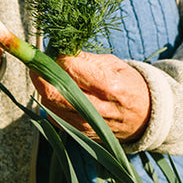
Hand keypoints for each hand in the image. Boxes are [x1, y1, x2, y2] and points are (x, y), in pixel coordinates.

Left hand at [30, 52, 150, 142]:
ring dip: (44, 87)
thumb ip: (86, 59)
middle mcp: (97, 110)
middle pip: (54, 92)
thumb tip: (59, 51)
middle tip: (38, 62)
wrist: (144, 118)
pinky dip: (50, 101)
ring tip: (50, 75)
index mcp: (111, 87)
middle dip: (40, 74)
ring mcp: (86, 125)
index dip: (57, 57)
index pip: (71, 69)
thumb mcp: (115, 65)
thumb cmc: (129, 85)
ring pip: (49, 104)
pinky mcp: (79, 133)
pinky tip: (58, 92)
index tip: (55, 49)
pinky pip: (53, 116)